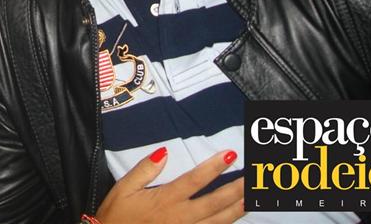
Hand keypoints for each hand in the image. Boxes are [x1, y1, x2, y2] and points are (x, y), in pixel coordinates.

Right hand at [95, 148, 243, 223]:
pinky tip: (235, 219)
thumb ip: (145, 170)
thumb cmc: (116, 216)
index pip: (195, 180)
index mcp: (165, 200)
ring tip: (253, 197)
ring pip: (218, 221)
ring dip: (237, 209)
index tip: (230, 154)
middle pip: (214, 202)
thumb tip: (164, 152)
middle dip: (236, 189)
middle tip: (254, 177)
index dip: (213, 167)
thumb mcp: (123, 189)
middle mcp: (180, 217)